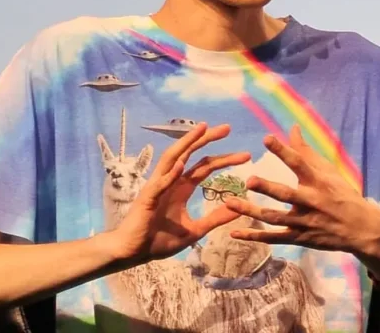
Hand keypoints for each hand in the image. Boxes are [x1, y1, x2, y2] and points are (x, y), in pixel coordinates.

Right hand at [106, 122, 249, 264]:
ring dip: (187, 143)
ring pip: (172, 159)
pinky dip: (170, 174)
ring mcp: (157, 187)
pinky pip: (159, 184)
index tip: (246, 155)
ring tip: (202, 129)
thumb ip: (215, 218)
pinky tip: (182, 165)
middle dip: (207, 139)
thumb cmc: (159, 241)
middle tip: (228, 127)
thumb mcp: (195, 230)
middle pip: (190, 154)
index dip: (224, 159)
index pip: (204, 167)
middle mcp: (170, 181)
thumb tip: (238, 208)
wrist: (133, 252)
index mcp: (181, 188)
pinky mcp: (147, 199)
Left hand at [223, 125, 379, 257]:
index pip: (299, 163)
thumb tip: (293, 127)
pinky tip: (234, 233)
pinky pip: (273, 238)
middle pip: (286, 195)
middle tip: (250, 180)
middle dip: (268, 188)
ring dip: (252, 212)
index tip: (267, 138)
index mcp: (318, 182)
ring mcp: (303, 222)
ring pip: (274, 218)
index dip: (284, 151)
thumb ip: (306, 151)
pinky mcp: (298, 238)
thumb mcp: (328, 171)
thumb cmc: (342, 194)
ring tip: (231, 203)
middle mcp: (310, 202)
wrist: (360, 229)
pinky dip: (254, 236)